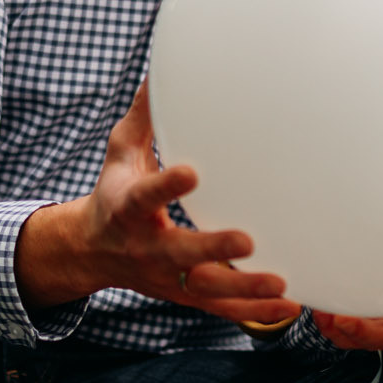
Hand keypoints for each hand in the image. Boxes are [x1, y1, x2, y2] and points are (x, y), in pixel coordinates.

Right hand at [15, 84, 301, 325]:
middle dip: (213, 250)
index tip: (191, 172)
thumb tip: (160, 69)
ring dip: (244, 290)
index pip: (145, 196)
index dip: (166, 186)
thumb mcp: (119, 151)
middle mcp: (147, 248)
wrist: (93, 251)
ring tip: (282, 284)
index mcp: (128, 208)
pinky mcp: (186, 295)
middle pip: (180, 253)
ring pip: (206, 290)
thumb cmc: (116, 191)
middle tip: (247, 241)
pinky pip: (222, 310)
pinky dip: (255, 313)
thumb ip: (144, 116)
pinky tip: (289, 307)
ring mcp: (168, 276)